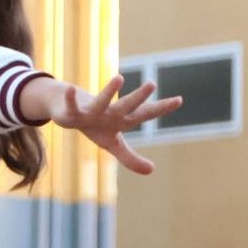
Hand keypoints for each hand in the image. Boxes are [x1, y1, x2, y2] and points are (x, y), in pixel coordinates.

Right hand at [51, 76, 181, 175]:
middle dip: (138, 97)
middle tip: (152, 84)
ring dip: (110, 90)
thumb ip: (131, 158)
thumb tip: (152, 170)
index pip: (145, 114)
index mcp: (121, 119)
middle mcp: (109, 112)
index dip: (161, 108)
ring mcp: (92, 110)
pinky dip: (72, 98)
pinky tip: (72, 89)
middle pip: (126, 105)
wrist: (68, 110)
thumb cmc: (95, 126)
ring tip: (120, 77)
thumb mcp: (113, 145)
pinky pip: (73, 105)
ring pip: (102, 101)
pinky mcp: (73, 112)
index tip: (179, 100)